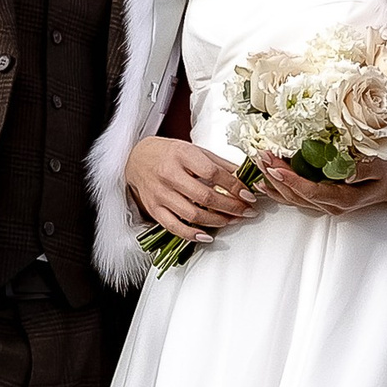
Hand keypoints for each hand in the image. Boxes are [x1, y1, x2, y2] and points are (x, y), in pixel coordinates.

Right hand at [126, 135, 257, 245]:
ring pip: (192, 214)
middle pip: (205, 196)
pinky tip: (206, 236)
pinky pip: (173, 226)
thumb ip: (219, 163)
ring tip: (231, 220)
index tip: (248, 195)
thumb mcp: (194, 150)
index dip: (234, 186)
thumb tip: (243, 176)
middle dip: (230, 207)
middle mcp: (169, 174)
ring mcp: (160, 193)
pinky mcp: (153, 208)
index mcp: (182, 154)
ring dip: (216, 221)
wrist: (137, 158)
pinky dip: (191, 234)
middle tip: (246, 212)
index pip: (213, 173)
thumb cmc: (169, 154)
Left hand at [256, 153, 386, 219]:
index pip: (311, 191)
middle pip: (296, 195)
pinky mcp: (323, 199)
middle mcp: (331, 206)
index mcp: (343, 200)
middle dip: (276, 176)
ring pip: (293, 198)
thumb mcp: (382, 168)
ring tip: (258, 164)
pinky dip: (279, 189)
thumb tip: (347, 170)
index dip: (291, 180)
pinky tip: (264, 181)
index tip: (276, 167)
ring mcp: (326, 205)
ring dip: (274, 181)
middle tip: (260, 156)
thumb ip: (365, 170)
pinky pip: (296, 198)